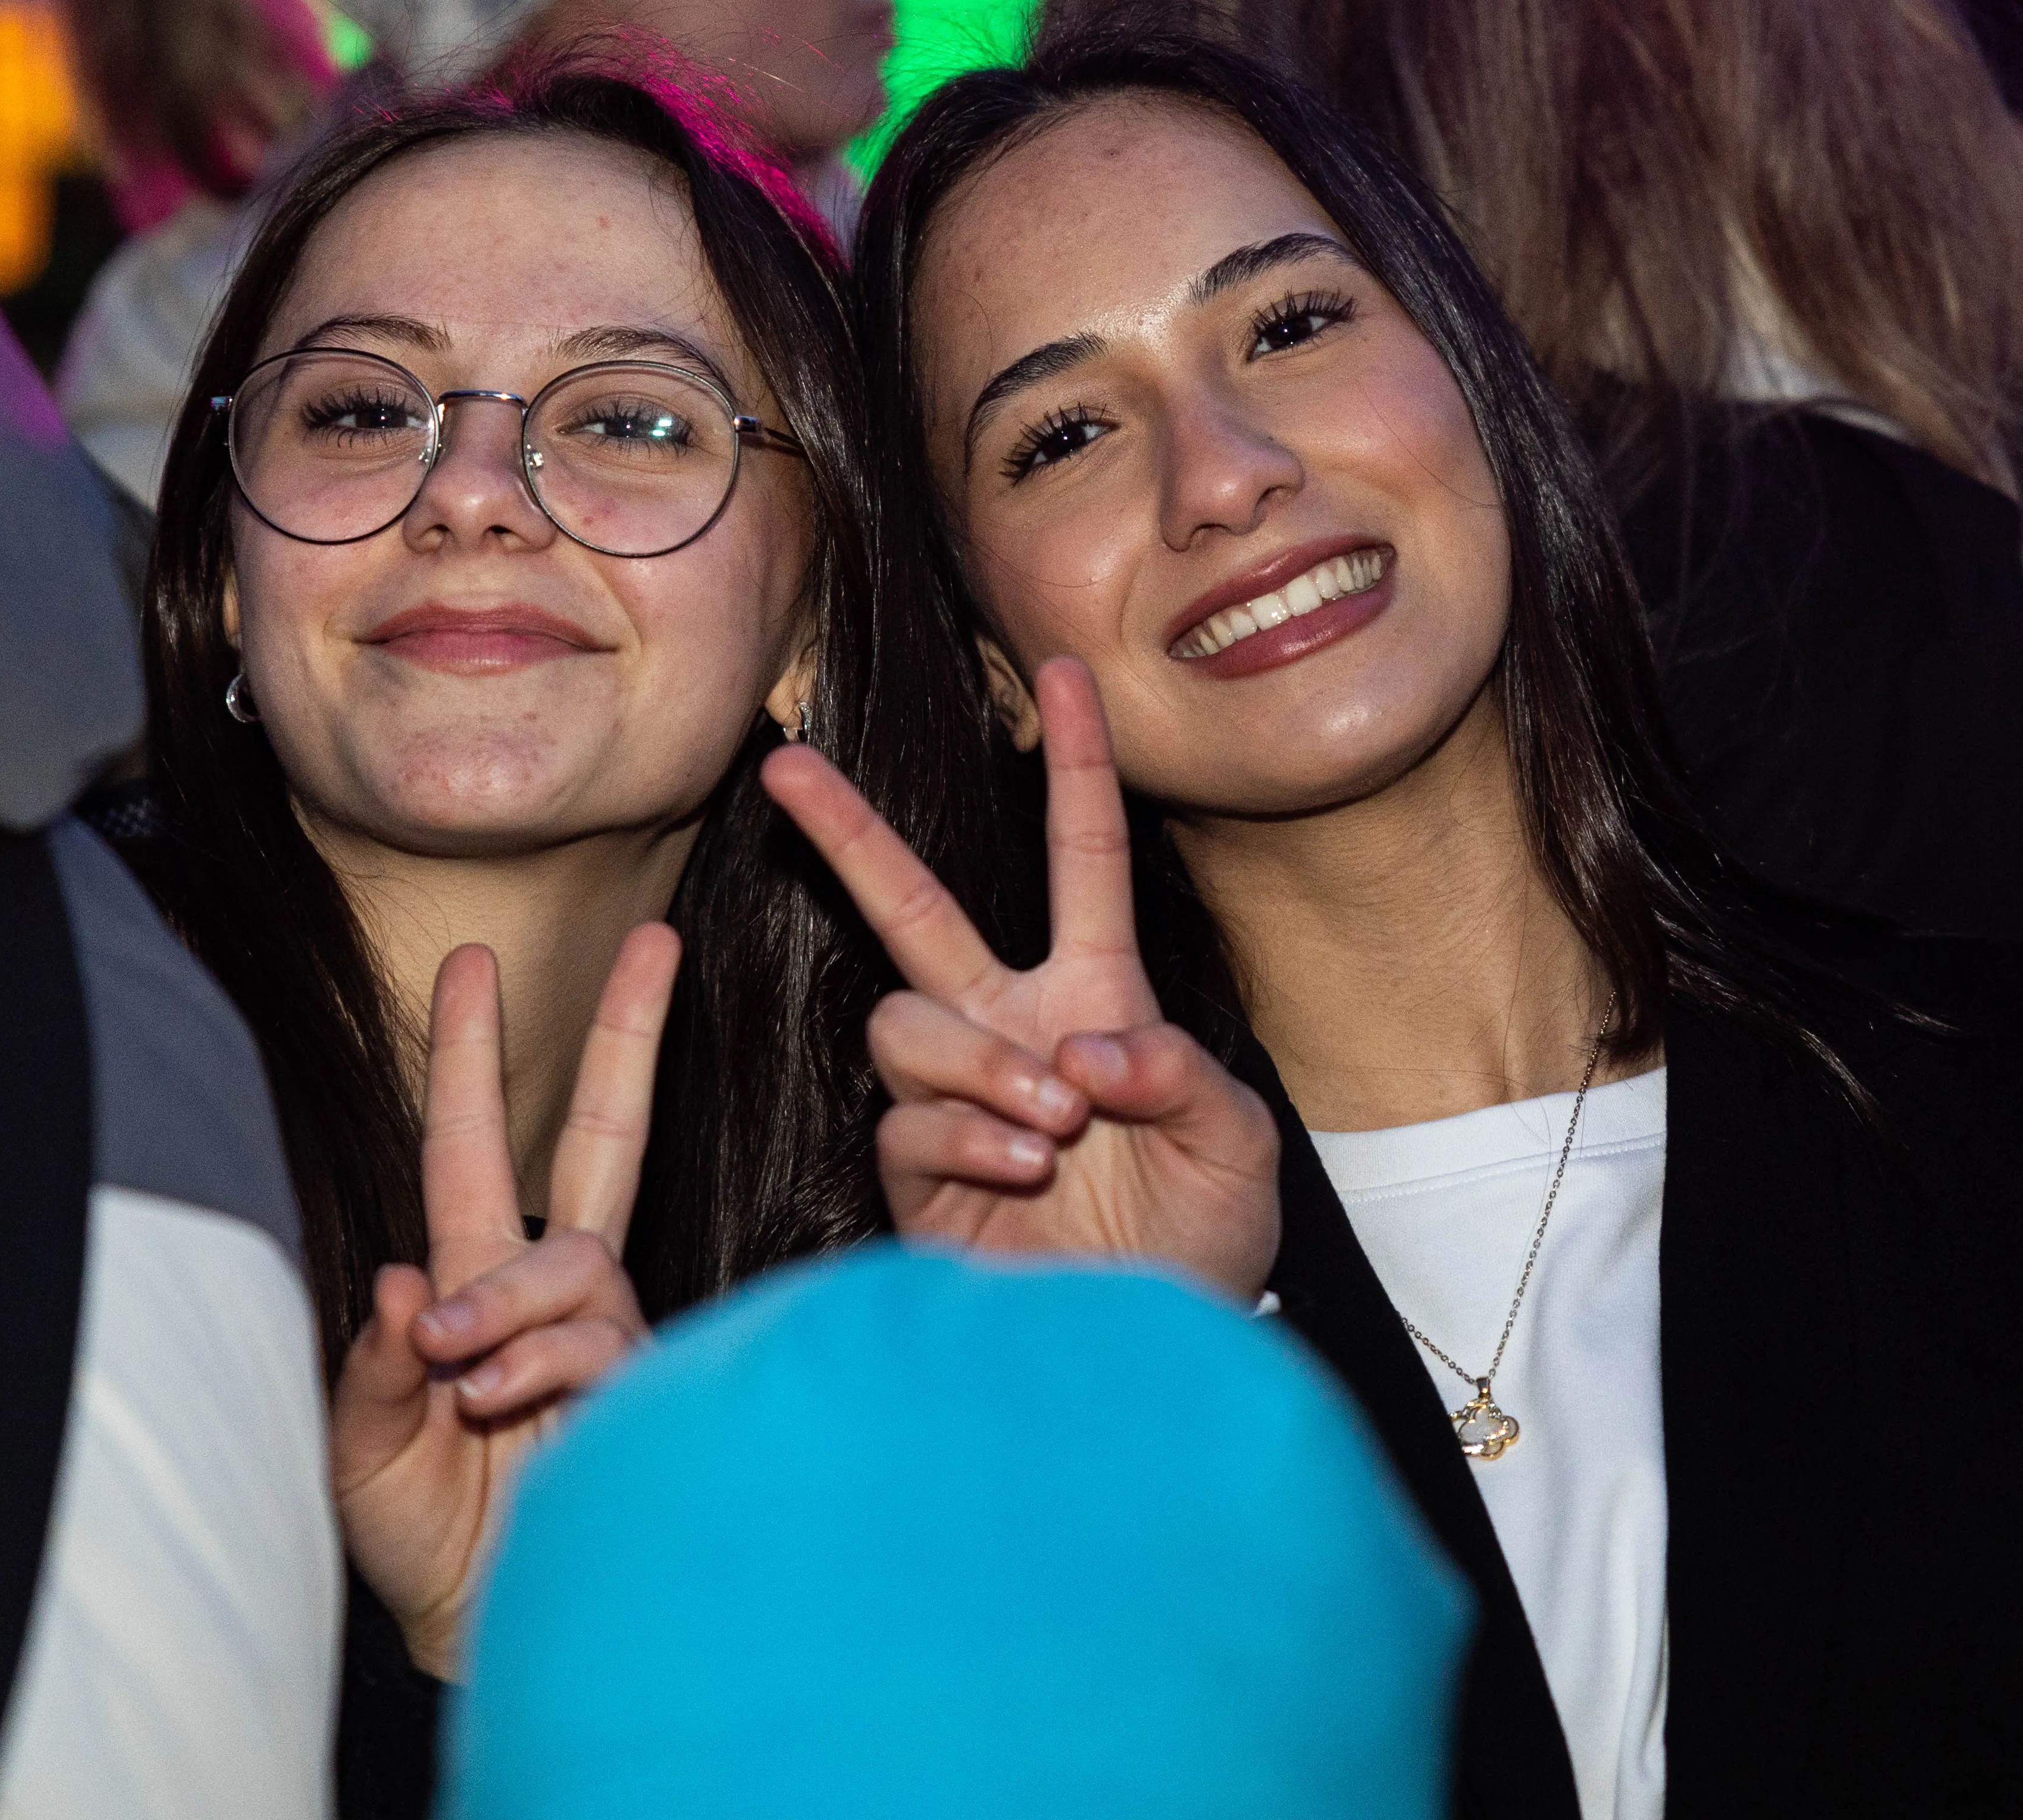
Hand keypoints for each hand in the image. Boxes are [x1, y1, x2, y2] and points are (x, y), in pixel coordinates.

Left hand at [328, 925, 675, 1679]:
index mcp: (475, 1286)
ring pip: (578, 1259)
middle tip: (658, 940)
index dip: (473, 1057)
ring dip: (509, 1299)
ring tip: (455, 1369)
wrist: (480, 1629)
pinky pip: (598, 1340)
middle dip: (631, 1034)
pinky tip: (493, 1404)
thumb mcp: (356, 1453)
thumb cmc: (423, 1541)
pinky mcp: (641, 1390)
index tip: (472, 963)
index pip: (477, 1149)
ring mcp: (604, 1335)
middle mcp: (552, 1292)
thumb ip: (369, 1369)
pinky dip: (535, 1364)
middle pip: (607, 1136)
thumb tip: (404, 1277)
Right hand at [762, 655, 1279, 1300]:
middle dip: (848, 834)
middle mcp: (1011, 1030)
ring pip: (907, 1025)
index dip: (1073, 764)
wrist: (1152, 1348)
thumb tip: (1086, 1044)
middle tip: (786, 765)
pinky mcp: (916, 1178)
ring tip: (1056, 1122)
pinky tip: (1028, 1169)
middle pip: (913, 909)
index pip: (1079, 857)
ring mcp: (957, 1100)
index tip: (1065, 673)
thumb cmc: (1203, 1240)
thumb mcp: (1236, 1145)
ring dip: (979, 1063)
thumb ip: (1181, 1075)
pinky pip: (907, 1123)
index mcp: (1095, 995)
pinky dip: (972, 1137)